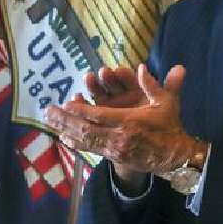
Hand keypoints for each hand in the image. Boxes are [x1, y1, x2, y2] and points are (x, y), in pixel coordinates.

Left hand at [45, 64, 202, 178]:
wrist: (174, 157)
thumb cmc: (169, 126)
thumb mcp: (166, 103)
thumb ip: (152, 85)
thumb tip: (141, 67)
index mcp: (129, 122)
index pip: (100, 116)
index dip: (81, 110)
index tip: (66, 103)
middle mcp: (118, 137)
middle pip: (86, 129)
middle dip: (65, 120)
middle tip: (48, 112)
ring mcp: (114, 149)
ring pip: (85, 140)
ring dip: (66, 130)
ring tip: (49, 123)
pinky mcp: (113, 156)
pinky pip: (90, 149)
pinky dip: (76, 143)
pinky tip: (63, 138)